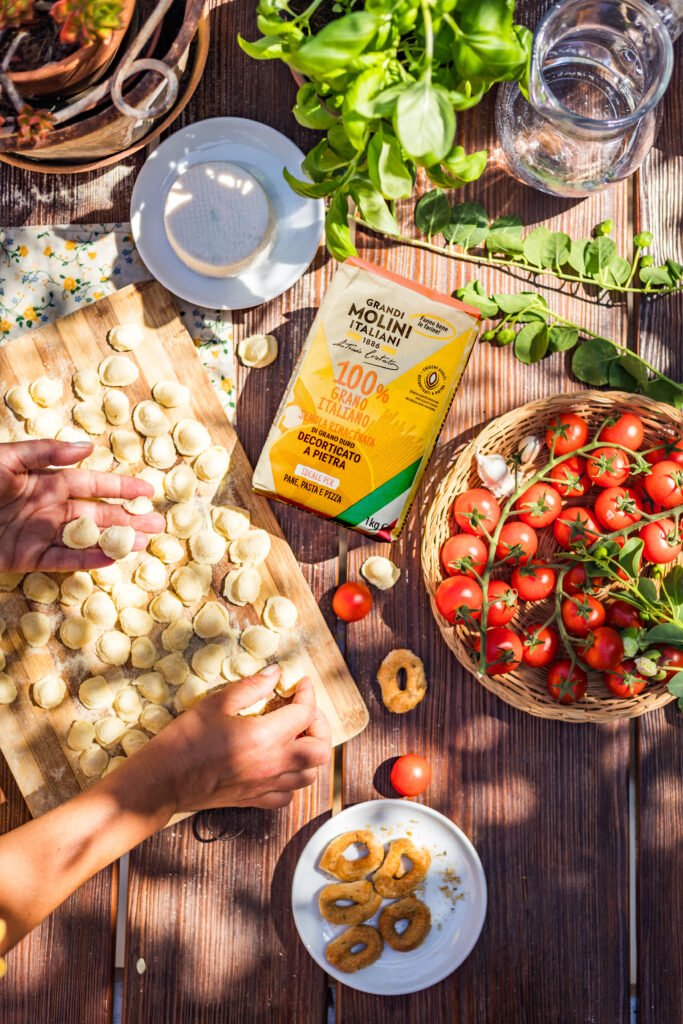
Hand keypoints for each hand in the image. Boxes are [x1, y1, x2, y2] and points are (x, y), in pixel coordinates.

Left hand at [0, 440, 165, 571]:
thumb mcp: (5, 458)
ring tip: (144, 544)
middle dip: (128, 518)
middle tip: (158, 524)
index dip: (121, 486)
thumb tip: (89, 448)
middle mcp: (48, 507)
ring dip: (115, 541)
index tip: (148, 490)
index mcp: (45, 479)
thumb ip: (46, 452)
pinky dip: (86, 560)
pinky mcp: (25, 558)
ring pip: (86, 538)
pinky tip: (110, 559)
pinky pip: (62, 560)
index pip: (92, 482)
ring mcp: (39, 533)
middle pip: (96, 512)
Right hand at [134, 666, 331, 813]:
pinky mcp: (255, 800)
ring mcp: (265, 786)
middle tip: (304, 711)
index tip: (300, 684)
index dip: (308, 694)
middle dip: (320, 727)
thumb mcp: (216, 703)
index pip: (305, 713)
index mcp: (265, 737)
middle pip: (320, 751)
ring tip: (295, 735)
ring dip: (309, 752)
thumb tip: (275, 673)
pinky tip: (279, 762)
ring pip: (309, 775)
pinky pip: (288, 794)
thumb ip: (251, 687)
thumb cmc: (185, 740)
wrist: (163, 781)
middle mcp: (272, 764)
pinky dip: (293, 778)